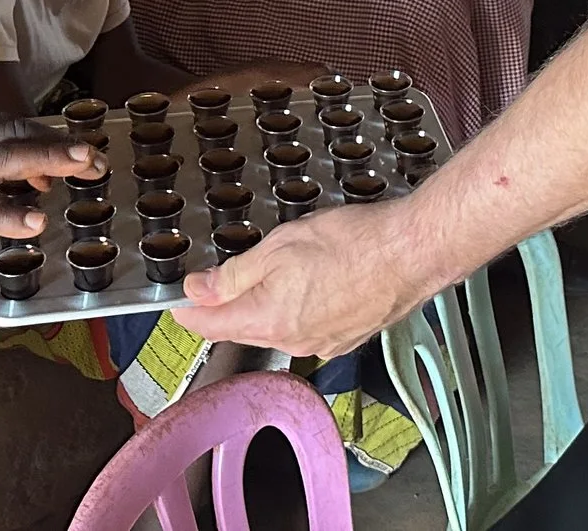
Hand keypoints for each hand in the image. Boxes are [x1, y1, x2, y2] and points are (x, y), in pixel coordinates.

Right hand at [0, 113, 95, 286]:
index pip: (1, 124)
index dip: (38, 137)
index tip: (64, 150)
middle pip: (13, 136)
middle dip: (59, 145)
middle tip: (96, 156)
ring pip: (4, 162)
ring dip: (50, 163)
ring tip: (86, 169)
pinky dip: (7, 215)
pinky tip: (35, 222)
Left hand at [179, 201, 429, 357]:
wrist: (412, 252)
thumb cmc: (350, 243)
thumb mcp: (279, 246)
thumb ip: (234, 274)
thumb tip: (197, 290)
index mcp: (269, 320)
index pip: (212, 326)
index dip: (189, 313)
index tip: (176, 305)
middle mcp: (294, 342)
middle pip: (246, 327)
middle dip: (231, 306)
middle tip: (220, 279)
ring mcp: (324, 344)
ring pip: (280, 327)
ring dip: (271, 305)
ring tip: (282, 270)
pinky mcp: (348, 337)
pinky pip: (311, 327)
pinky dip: (303, 308)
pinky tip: (317, 282)